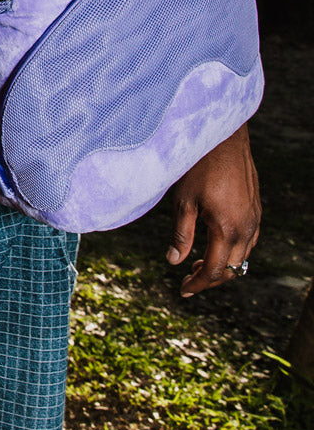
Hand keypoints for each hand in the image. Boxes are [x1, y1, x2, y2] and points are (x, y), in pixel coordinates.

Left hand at [167, 123, 259, 296]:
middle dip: (211, 277)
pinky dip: (234, 249)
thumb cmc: (198, 167)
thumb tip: (174, 261)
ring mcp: (255, 218)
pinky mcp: (256, 208)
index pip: (216, 269)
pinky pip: (249, 240)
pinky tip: (217, 243)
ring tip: (199, 263)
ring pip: (244, 256)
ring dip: (224, 264)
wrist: (223, 139)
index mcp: (227, 229)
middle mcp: (247, 228)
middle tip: (188, 278)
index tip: (183, 290)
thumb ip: (181, 234)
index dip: (199, 283)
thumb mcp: (183, 201)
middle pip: (233, 268)